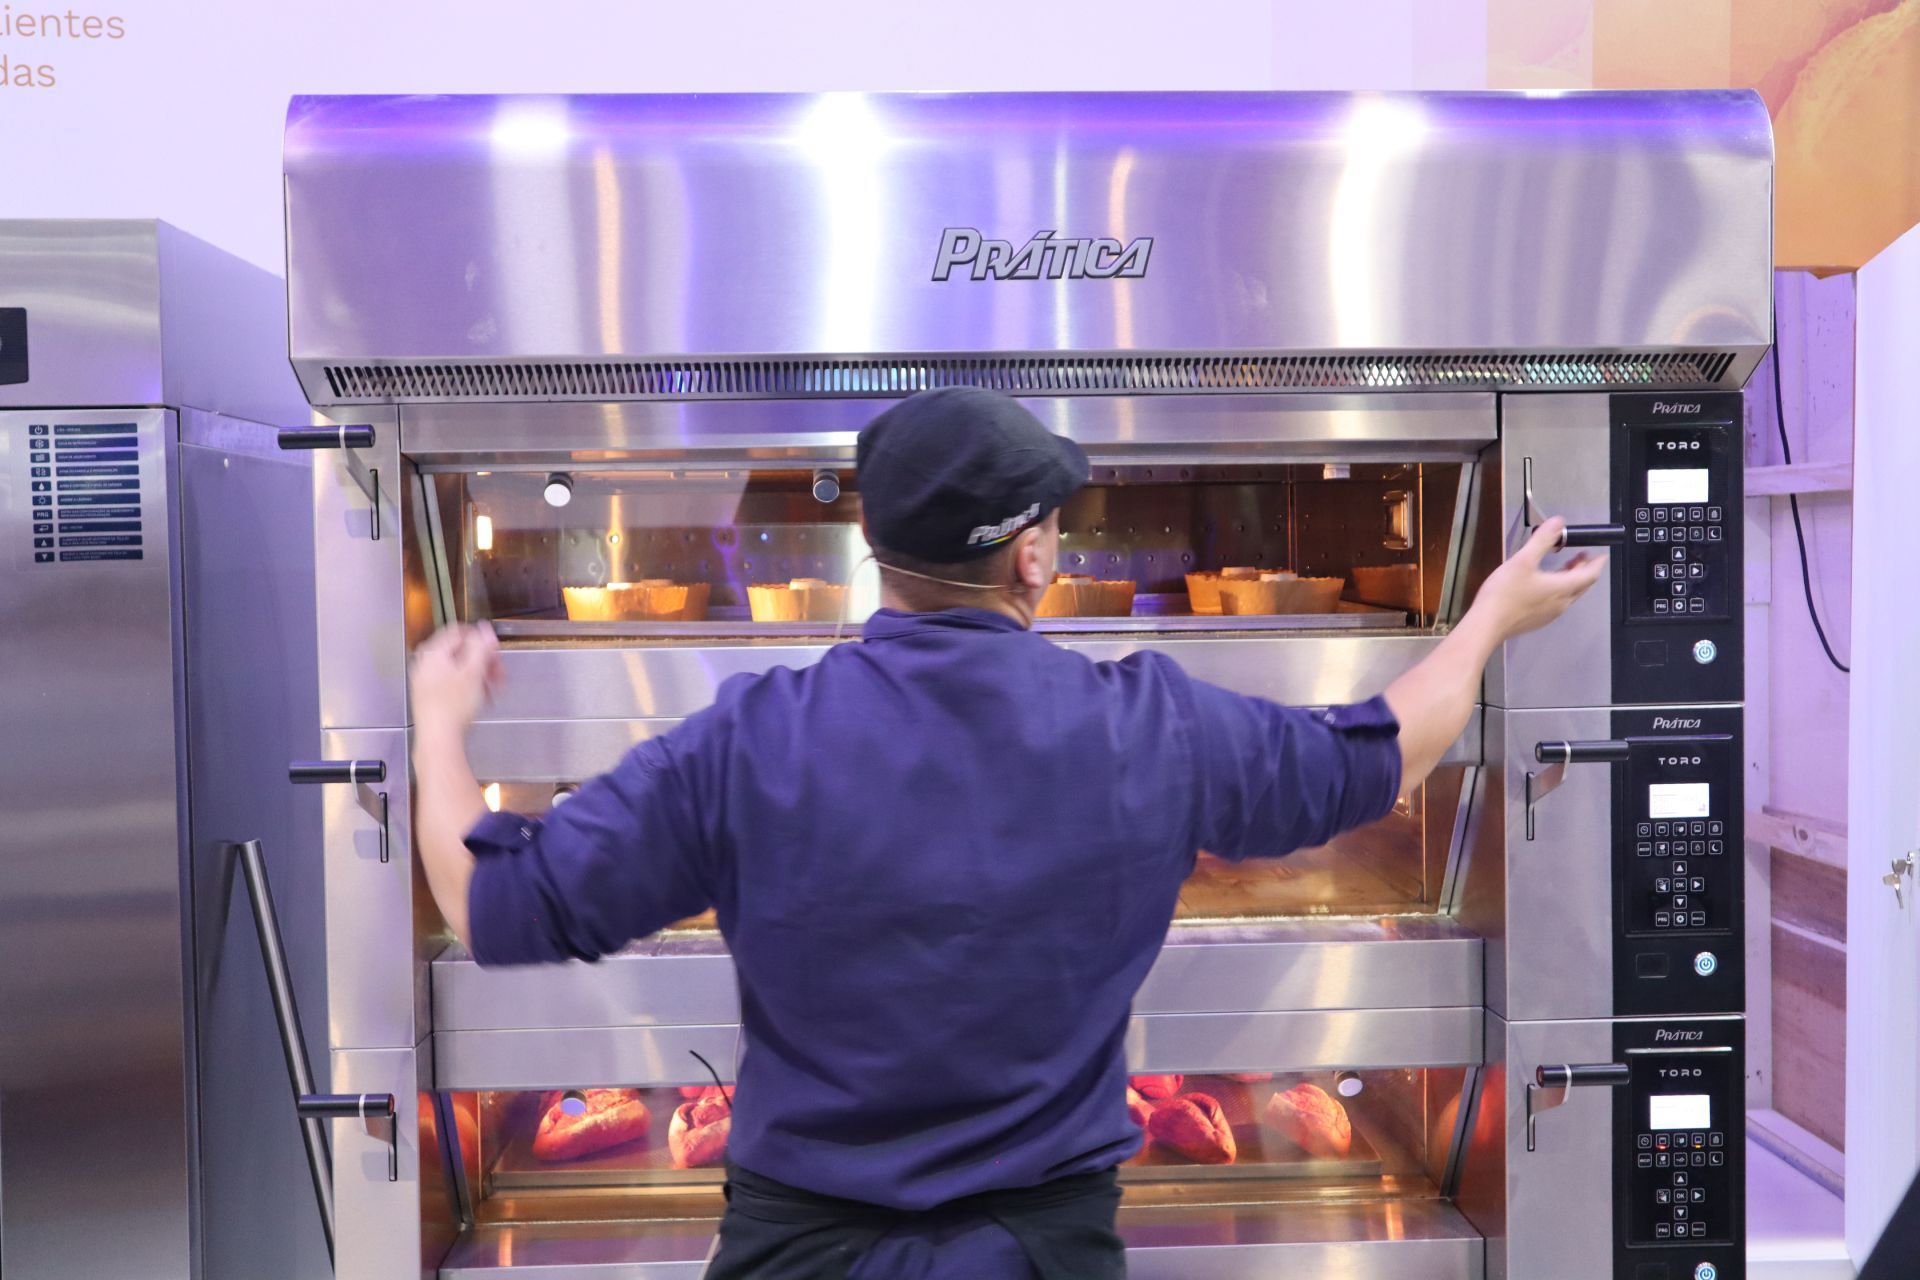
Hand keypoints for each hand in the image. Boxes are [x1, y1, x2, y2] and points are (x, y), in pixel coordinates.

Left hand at [411, 624, 502, 741]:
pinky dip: (469, 686)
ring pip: (458, 669)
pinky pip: (452, 683)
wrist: (439, 737)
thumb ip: (480, 646)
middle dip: (483, 661)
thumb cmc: (452, 706)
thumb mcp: (473, 672)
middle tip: (498, 673)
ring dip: (479, 675)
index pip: (458, 632)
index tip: (494, 651)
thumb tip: (485, 629)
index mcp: (433, 653)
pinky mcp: (430, 696)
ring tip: (493, 689)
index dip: (480, 639)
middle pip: (460, 652)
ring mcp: (426, 681)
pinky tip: (481, 698)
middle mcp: (426, 664)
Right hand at [1471, 518, 1608, 641]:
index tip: (1602, 555)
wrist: (1486, 624)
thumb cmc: (1505, 592)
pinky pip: (1557, 603)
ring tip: (1565, 567)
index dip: (1597, 563)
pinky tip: (1545, 585)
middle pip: (1581, 585)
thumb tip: (1559, 522)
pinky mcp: (1538, 621)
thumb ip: (1542, 540)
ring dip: (1571, 579)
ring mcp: (1550, 614)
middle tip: (1582, 556)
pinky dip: (1559, 590)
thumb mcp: (1523, 560)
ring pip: (1569, 595)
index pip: (1590, 575)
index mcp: (1562, 588)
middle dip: (1584, 569)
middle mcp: (1561, 603)